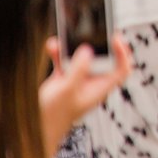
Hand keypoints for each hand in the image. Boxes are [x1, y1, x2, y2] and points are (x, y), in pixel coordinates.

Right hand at [39, 35, 132, 150]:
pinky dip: (59, 52)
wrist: (33, 129)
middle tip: (97, 29)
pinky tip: (53, 44)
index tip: (115, 38)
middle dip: (101, 43)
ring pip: (83, 58)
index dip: (123, 53)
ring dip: (76, 46)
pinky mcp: (63, 79)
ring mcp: (78, 80)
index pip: (122, 69)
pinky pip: (64, 61)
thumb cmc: (53, 116)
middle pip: (105, 59)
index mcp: (100, 88)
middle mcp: (92, 83)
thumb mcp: (67, 90)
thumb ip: (79, 69)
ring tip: (70, 34)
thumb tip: (89, 50)